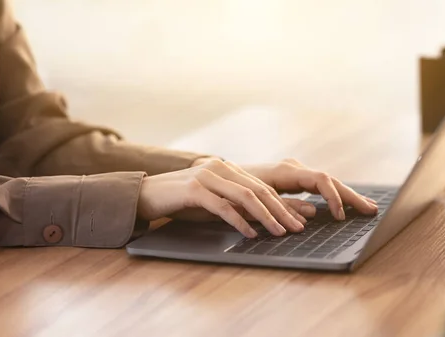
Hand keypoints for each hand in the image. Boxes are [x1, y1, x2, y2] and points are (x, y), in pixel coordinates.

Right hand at [137, 159, 376, 237]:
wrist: (144, 195)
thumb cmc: (180, 201)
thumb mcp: (211, 201)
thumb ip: (234, 204)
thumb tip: (262, 220)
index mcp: (227, 168)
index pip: (263, 187)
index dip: (284, 203)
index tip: (300, 219)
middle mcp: (220, 167)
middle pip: (259, 190)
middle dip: (282, 210)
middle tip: (298, 228)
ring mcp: (207, 176)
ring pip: (245, 196)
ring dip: (266, 216)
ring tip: (280, 232)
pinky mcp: (193, 189)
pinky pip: (222, 206)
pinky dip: (239, 221)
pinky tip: (251, 233)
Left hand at [241, 158, 377, 220]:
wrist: (215, 174)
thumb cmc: (232, 190)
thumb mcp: (253, 202)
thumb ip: (283, 207)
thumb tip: (312, 214)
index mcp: (285, 171)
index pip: (320, 180)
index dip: (334, 198)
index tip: (341, 216)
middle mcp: (292, 168)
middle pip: (329, 180)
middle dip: (351, 196)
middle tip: (371, 210)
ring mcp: (293, 172)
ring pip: (326, 182)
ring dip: (346, 195)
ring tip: (366, 207)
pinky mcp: (292, 179)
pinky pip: (318, 186)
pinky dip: (333, 195)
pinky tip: (344, 205)